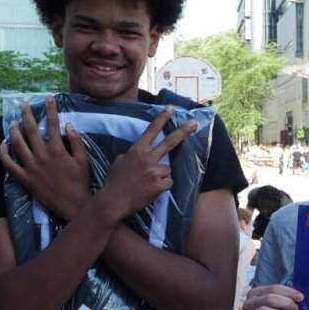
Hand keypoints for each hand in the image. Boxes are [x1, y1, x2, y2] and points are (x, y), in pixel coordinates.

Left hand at [2, 99, 92, 218]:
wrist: (73, 205)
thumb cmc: (80, 182)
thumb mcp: (83, 160)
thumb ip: (76, 141)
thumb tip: (68, 125)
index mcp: (57, 149)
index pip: (53, 123)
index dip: (50, 109)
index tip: (48, 98)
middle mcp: (42, 155)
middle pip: (31, 130)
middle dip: (27, 114)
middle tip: (22, 104)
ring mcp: (31, 167)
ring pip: (18, 144)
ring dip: (14, 131)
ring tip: (13, 122)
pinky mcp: (24, 178)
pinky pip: (10, 164)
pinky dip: (4, 153)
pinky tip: (2, 145)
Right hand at [94, 106, 196, 221]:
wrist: (114, 201)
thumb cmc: (114, 182)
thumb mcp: (120, 162)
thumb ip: (132, 155)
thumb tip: (140, 153)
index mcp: (137, 150)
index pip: (151, 130)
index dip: (162, 119)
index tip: (171, 109)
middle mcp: (148, 158)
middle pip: (169, 142)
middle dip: (183, 132)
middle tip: (194, 124)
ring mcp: (155, 171)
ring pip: (167, 170)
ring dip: (161, 176)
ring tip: (147, 184)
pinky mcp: (160, 185)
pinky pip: (168, 183)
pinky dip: (162, 187)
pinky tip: (150, 191)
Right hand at [239, 284, 302, 309]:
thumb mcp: (270, 307)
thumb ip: (280, 300)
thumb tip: (300, 298)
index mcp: (255, 293)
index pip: (273, 288)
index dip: (289, 292)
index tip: (301, 298)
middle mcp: (249, 303)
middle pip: (269, 298)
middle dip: (286, 303)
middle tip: (296, 309)